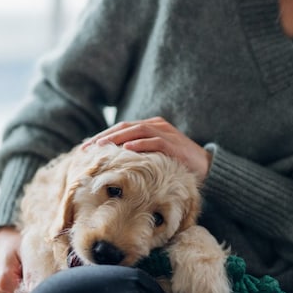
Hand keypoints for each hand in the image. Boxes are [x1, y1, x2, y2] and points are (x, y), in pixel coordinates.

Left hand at [84, 116, 211, 179]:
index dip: (103, 136)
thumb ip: (138, 155)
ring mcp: (166, 133)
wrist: (206, 167)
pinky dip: (140, 144)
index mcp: (150, 126)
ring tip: (102, 146)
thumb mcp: (154, 157)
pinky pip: (155, 141)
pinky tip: (126, 149)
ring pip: (137, 131)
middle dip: (104, 137)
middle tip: (87, 148)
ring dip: (118, 138)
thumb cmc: (176, 164)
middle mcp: (157, 126)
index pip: (122, 128)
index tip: (85, 148)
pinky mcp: (175, 144)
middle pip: (126, 127)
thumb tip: (112, 165)